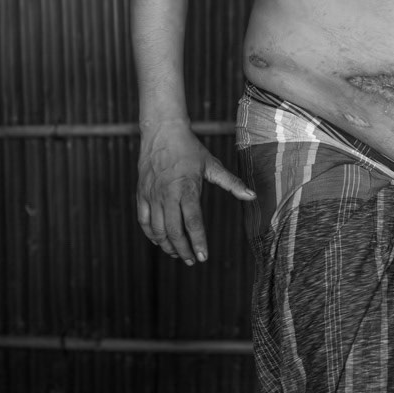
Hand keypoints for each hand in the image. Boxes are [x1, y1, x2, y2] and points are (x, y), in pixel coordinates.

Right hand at [136, 124, 255, 265]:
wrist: (161, 132)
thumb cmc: (189, 149)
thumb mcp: (212, 165)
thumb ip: (232, 183)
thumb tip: (252, 195)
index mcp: (186, 189)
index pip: (193, 223)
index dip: (198, 242)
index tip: (204, 257)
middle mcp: (167, 194)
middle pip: (173, 231)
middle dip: (183, 250)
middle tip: (192, 260)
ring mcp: (152, 195)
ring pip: (157, 229)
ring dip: (167, 245)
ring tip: (178, 254)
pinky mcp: (141, 194)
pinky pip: (143, 220)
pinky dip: (151, 234)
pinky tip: (159, 241)